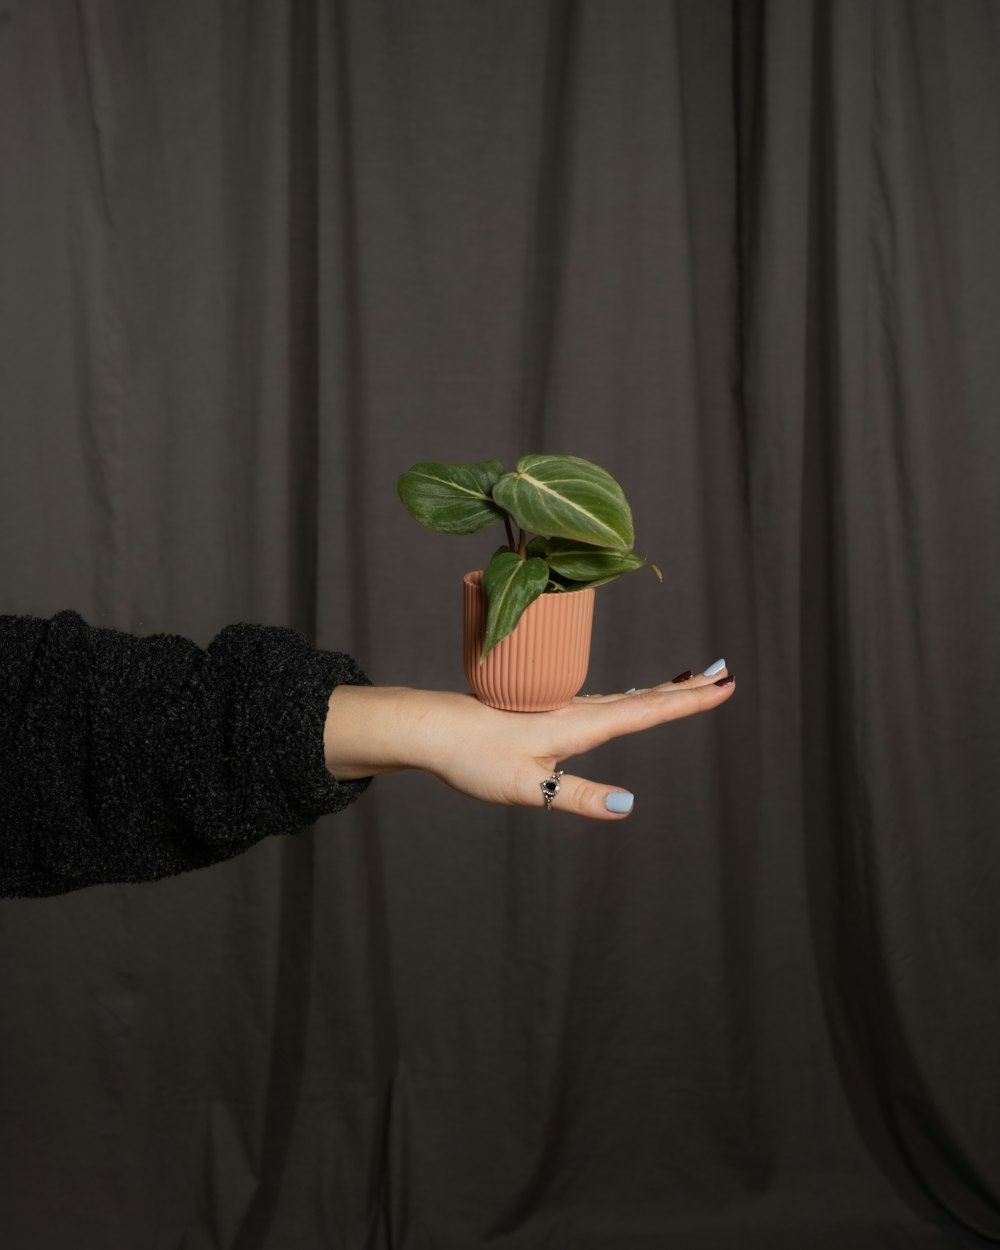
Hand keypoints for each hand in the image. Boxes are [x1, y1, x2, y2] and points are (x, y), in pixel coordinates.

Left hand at [323, 666, 734, 819]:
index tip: (725, 686)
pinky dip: (635, 696)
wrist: (432, 728)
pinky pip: (607, 701)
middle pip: (644, 698)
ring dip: (665, 691)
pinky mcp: (549, 713)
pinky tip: (634, 699)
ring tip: (694, 683)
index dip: (688, 702)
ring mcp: (563, 709)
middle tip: (726, 675)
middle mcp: (576, 710)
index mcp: (578, 725)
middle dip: (687, 690)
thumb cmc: (474, 758)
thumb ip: (578, 797)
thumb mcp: (527, 787)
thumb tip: (629, 807)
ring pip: (626, 697)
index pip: (646, 711)